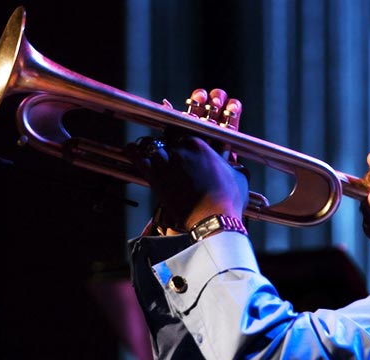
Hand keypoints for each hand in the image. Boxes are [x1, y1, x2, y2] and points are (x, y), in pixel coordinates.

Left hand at [125, 88, 248, 232]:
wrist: (214, 219)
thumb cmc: (228, 199)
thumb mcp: (239, 178)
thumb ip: (235, 167)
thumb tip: (238, 166)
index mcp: (202, 145)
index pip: (187, 130)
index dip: (181, 135)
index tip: (179, 136)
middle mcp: (183, 150)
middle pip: (167, 138)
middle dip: (166, 141)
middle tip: (163, 144)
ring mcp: (168, 163)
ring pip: (152, 147)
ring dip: (149, 148)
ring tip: (145, 147)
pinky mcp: (156, 177)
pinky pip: (139, 159)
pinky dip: (133, 152)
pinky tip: (130, 149)